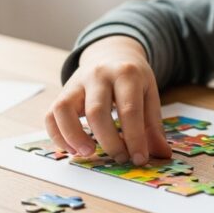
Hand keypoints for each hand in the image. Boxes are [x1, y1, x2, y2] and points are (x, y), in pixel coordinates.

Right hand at [46, 35, 171, 164]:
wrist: (111, 53)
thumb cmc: (132, 79)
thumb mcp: (149, 94)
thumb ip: (153, 125)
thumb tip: (162, 154)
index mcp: (126, 74)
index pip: (129, 110)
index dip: (135, 138)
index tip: (139, 159)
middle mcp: (98, 75)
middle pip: (97, 111)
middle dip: (109, 141)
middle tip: (120, 159)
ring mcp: (77, 82)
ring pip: (64, 109)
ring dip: (74, 136)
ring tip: (88, 153)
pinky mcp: (63, 92)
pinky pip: (51, 114)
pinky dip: (58, 136)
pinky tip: (73, 150)